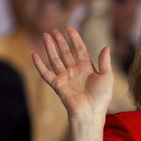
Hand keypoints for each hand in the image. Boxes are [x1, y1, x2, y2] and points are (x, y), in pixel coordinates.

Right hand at [32, 26, 112, 140]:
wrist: (90, 112)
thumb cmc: (101, 97)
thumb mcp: (107, 77)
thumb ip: (105, 62)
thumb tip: (106, 46)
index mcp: (87, 68)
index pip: (80, 49)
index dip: (74, 38)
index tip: (68, 28)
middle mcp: (75, 71)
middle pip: (65, 52)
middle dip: (60, 41)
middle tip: (54, 29)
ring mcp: (65, 77)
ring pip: (55, 59)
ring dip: (49, 47)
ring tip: (45, 35)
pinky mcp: (57, 85)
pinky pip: (45, 73)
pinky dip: (39, 65)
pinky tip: (34, 55)